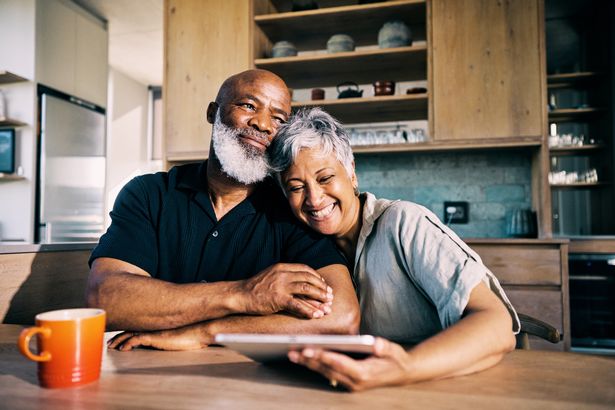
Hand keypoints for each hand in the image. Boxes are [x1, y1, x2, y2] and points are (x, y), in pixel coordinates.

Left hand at [107, 324, 211, 350]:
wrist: (199, 330)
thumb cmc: (193, 332)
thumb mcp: (180, 331)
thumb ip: (173, 331)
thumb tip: (172, 333)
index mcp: (157, 324)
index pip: (138, 326)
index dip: (127, 331)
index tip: (119, 337)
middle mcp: (153, 326)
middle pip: (130, 329)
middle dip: (118, 336)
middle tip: (110, 343)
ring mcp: (153, 330)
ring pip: (129, 334)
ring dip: (119, 340)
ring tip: (111, 347)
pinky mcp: (154, 337)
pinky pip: (135, 340)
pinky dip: (127, 344)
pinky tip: (122, 349)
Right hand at [237, 263, 333, 318]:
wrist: (240, 295)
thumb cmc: (256, 288)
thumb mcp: (271, 275)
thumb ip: (285, 276)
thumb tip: (302, 284)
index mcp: (282, 267)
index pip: (305, 269)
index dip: (316, 277)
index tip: (323, 284)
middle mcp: (283, 274)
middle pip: (309, 278)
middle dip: (322, 288)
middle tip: (330, 296)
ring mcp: (280, 286)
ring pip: (307, 289)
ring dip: (319, 298)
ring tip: (327, 305)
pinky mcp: (278, 299)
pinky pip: (298, 304)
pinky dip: (309, 310)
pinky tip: (315, 315)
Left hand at [288, 337, 410, 391]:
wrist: (402, 373)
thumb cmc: (396, 359)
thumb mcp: (393, 351)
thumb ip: (384, 347)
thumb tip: (377, 344)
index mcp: (364, 374)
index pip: (339, 364)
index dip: (323, 356)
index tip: (309, 350)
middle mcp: (355, 382)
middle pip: (327, 370)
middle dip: (309, 361)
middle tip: (293, 351)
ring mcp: (350, 384)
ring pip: (325, 373)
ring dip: (308, 364)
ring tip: (292, 354)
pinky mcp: (347, 382)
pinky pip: (328, 374)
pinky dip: (316, 366)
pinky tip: (304, 358)